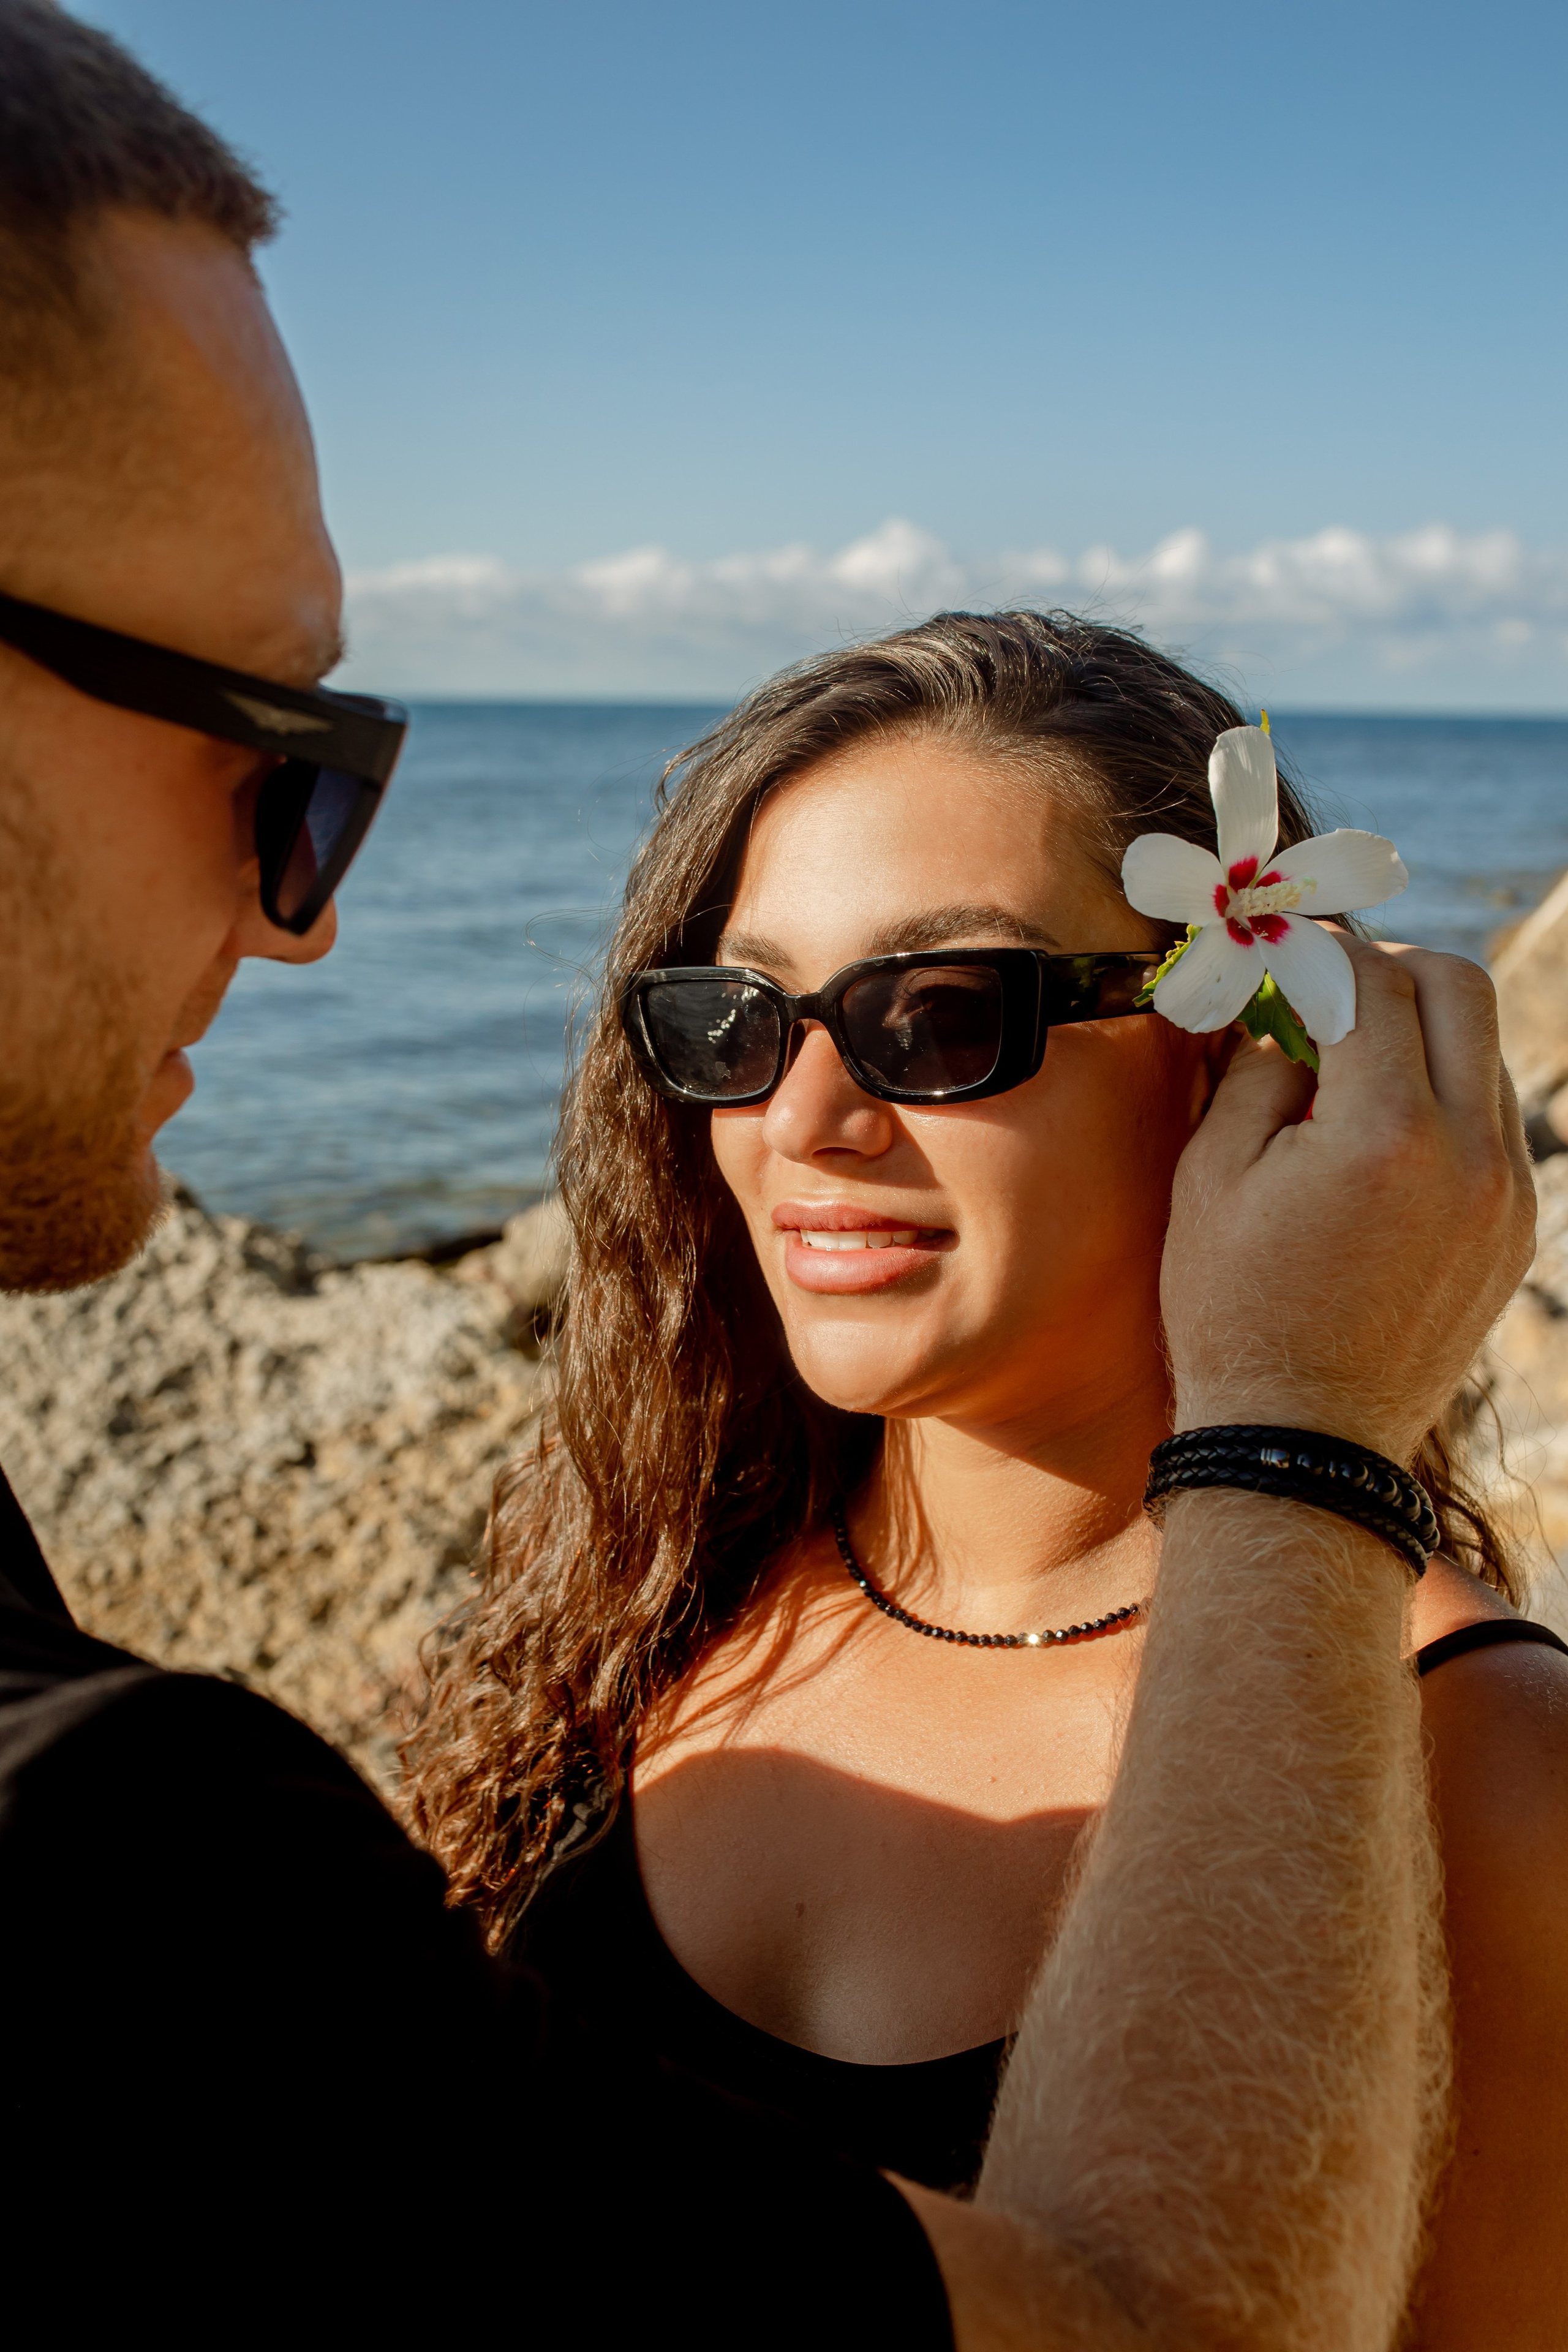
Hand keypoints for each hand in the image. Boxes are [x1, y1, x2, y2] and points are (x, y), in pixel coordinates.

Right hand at [1161, 930, 1535, 1462]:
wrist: (1302, 1443)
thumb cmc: (1234, 1311)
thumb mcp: (1211, 1178)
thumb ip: (1256, 1069)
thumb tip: (1284, 1004)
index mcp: (1383, 1133)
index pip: (1369, 979)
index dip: (1316, 949)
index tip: (1277, 947)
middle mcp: (1468, 1154)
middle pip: (1459, 987)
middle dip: (1389, 967)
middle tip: (1327, 986)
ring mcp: (1506, 1195)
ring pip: (1484, 1050)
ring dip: (1420, 1031)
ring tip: (1348, 1062)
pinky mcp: (1515, 1230)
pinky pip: (1492, 1121)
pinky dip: (1442, 1096)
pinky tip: (1379, 1131)